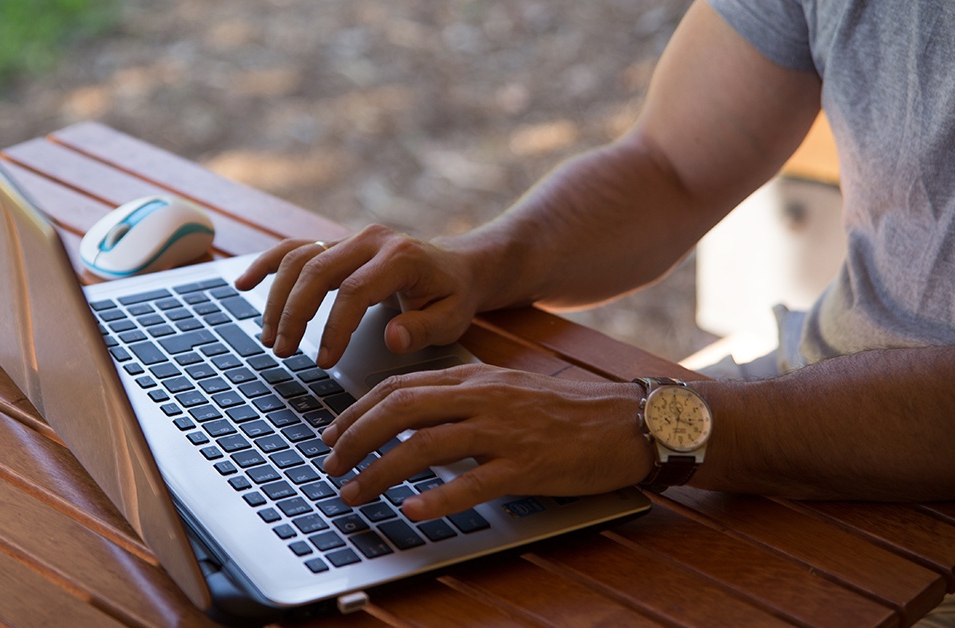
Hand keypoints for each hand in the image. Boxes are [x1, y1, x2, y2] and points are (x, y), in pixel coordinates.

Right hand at [234, 225, 481, 367]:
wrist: (457, 265)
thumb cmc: (452, 296)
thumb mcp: (452, 317)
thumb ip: (424, 329)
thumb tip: (393, 338)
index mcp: (400, 257)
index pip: (355, 291)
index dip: (334, 327)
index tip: (323, 360)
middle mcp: (370, 240)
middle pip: (317, 271)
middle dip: (295, 314)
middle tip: (283, 351)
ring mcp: (349, 238)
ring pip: (299, 259)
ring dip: (278, 298)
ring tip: (271, 338)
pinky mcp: (336, 244)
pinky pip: (294, 248)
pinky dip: (267, 264)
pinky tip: (244, 283)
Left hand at [318, 364, 650, 520]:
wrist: (622, 422)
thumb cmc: (562, 410)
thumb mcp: (504, 388)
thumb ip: (459, 394)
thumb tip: (409, 410)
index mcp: (473, 377)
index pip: (399, 387)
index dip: (357, 412)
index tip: (332, 434)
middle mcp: (481, 398)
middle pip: (401, 410)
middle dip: (356, 438)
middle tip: (331, 465)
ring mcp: (503, 431)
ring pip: (425, 445)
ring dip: (381, 471)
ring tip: (355, 492)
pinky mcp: (526, 465)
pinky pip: (472, 482)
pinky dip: (437, 497)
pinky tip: (413, 511)